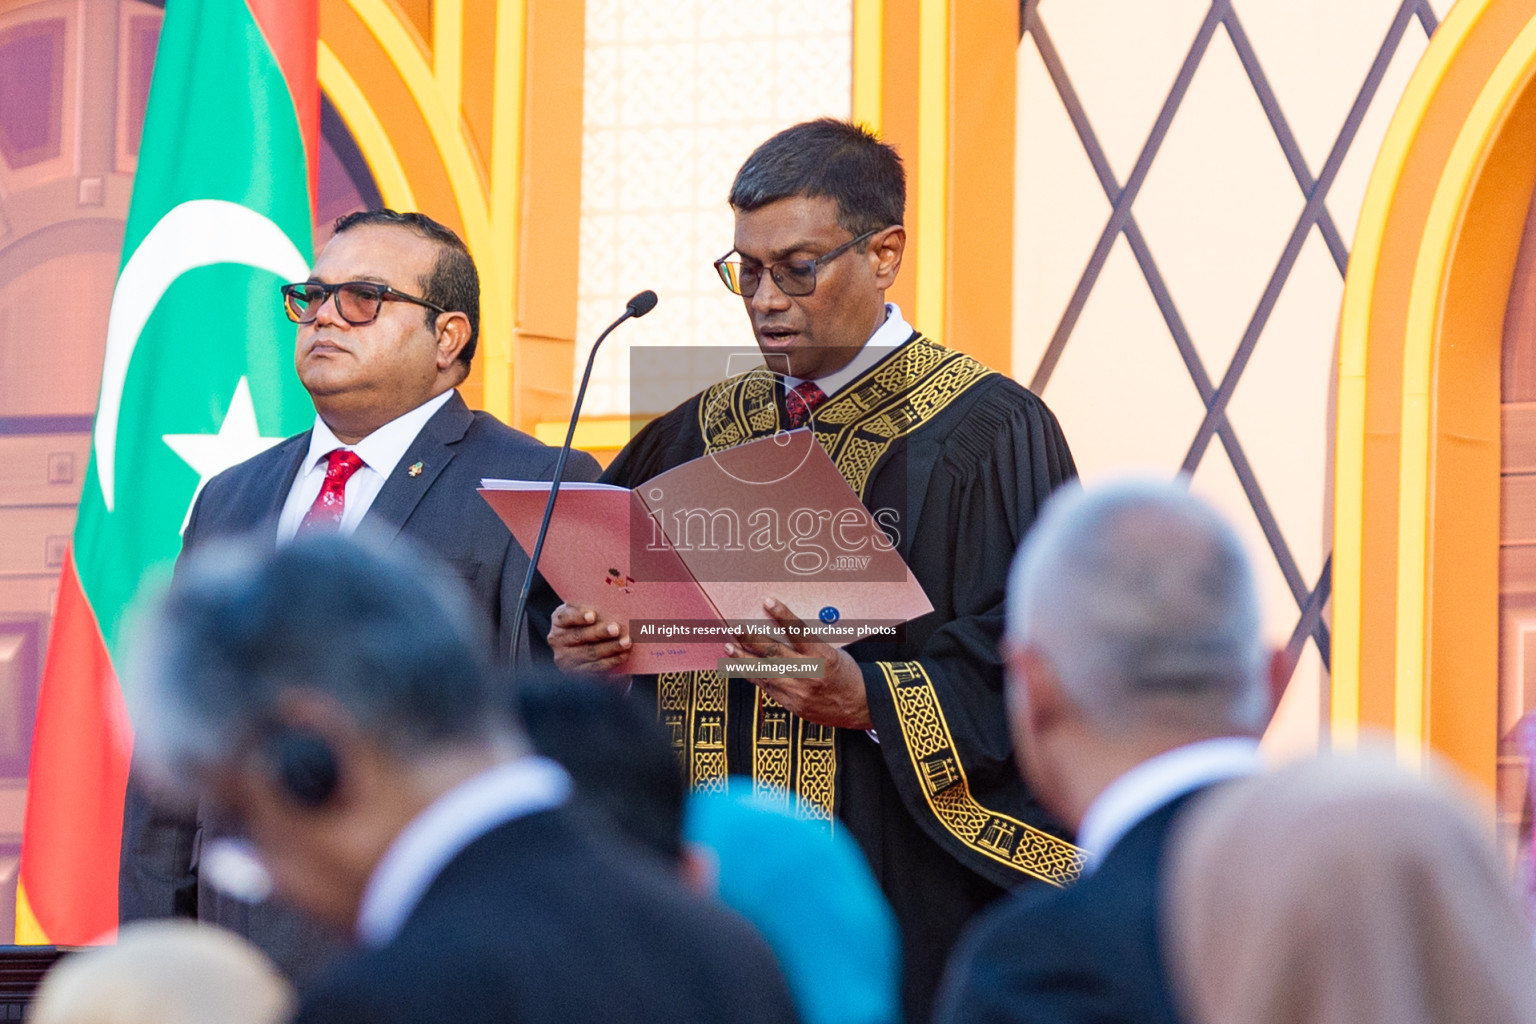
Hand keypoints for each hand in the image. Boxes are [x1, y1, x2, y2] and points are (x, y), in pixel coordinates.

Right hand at [549, 604, 630, 676]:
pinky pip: (595, 668)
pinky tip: (623, 655)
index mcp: (559, 620)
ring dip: (610, 647)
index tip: (593, 616)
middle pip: (579, 635)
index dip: (578, 616)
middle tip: (616, 629)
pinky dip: (611, 661)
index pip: (565, 617)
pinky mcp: (576, 673)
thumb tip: (615, 607)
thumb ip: (596, 610)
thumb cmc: (591, 624)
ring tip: (626, 642)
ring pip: (589, 652)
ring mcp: (565, 659)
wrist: (589, 648)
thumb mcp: (588, 614)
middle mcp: (558, 640)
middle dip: (600, 632)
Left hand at [725, 597, 871, 729]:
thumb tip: (784, 630)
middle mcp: (808, 674)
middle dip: (750, 638)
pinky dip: (755, 676)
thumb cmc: (848, 675)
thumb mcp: (835, 652)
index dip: (782, 615)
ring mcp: (798, 692)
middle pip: (773, 652)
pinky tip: (743, 667)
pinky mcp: (792, 705)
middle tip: (736, 627)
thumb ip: (809, 644)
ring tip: (729, 647)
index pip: (798, 632)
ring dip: (743, 659)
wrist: (860, 706)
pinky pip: (768, 688)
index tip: (767, 602)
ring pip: (763, 673)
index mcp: (823, 657)